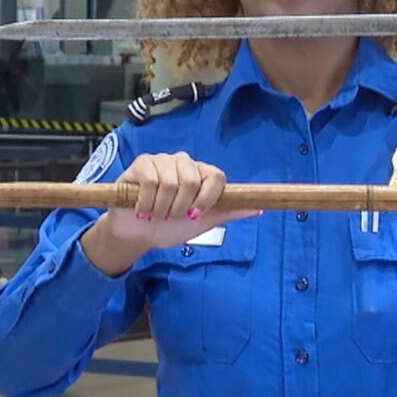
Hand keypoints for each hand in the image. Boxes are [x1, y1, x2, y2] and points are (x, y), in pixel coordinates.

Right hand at [82, 152, 260, 275]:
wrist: (138, 235)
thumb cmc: (169, 227)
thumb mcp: (203, 223)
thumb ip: (228, 212)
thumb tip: (259, 207)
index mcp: (201, 174)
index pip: (216, 176)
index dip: (207, 198)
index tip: (195, 214)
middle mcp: (183, 162)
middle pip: (192, 180)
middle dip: (180, 207)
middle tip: (170, 216)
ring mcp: (161, 161)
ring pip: (170, 183)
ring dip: (161, 208)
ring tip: (155, 213)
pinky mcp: (140, 164)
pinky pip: (149, 180)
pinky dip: (146, 202)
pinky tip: (142, 207)